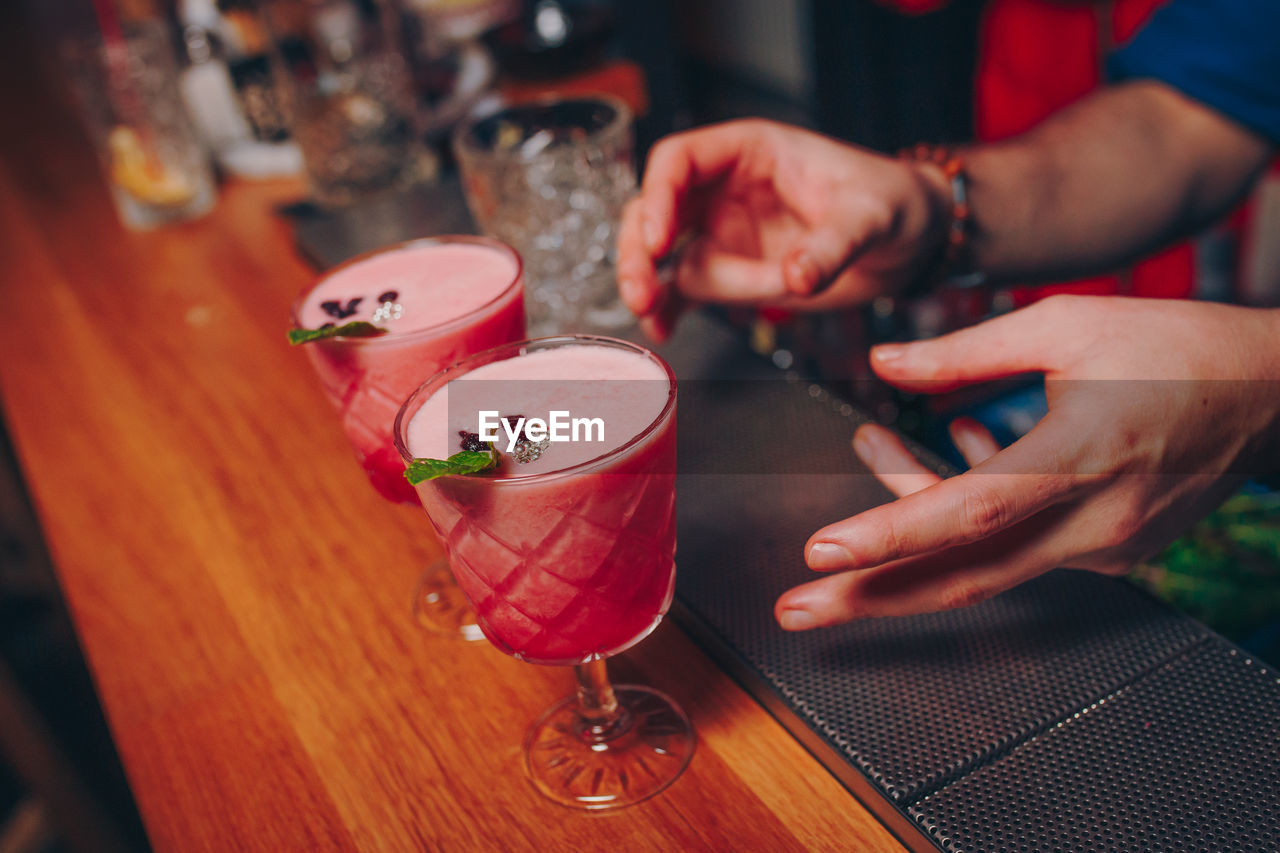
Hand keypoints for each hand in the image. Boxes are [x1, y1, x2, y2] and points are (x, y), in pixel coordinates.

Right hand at [617, 119, 949, 339]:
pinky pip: (686, 290)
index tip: (660, 240)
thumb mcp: (871, 216)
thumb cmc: (893, 204)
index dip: (659, 196)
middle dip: (638, 250)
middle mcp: (724, 189)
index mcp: (749, 151)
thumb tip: (796, 277)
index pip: (680, 159)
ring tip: (657, 317)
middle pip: (654, 209)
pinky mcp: (733, 273)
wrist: (911, 244)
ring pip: (663, 255)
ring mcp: (724, 232)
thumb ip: (832, 245)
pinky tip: (662, 332)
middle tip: (641, 292)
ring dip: (653, 286)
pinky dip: (670, 311)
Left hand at [774, 295, 1279, 628]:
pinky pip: (1017, 546)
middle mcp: (1093, 520)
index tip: (822, 553)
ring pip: (982, 560)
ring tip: (869, 447)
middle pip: (962, 575)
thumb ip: (965, 350)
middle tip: (795, 611)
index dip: (890, 534)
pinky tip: (956, 444)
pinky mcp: (1109, 552)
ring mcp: (1104, 547)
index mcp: (1083, 455)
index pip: (970, 511)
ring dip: (910, 532)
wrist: (1274, 395)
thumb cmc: (1177, 347)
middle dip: (869, 598)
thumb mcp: (1064, 325)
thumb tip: (882, 366)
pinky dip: (970, 513)